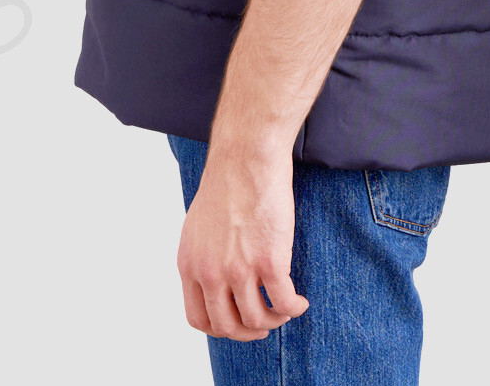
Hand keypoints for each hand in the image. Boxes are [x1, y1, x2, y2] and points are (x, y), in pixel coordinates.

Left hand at [176, 142, 309, 340]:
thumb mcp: (198, 227)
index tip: (237, 323)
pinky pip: (283, 302)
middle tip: (265, 324)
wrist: (246, 157)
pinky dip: (294, 308)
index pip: (199, 319)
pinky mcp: (269, 261)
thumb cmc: (227, 183)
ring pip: (257, 319)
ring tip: (285, 310)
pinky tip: (300, 302)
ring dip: (274, 320)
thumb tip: (214, 280)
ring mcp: (239, 270)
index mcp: (190, 265)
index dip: (221, 328)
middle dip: (249, 332)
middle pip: (228, 326)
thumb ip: (202, 257)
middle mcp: (210, 273)